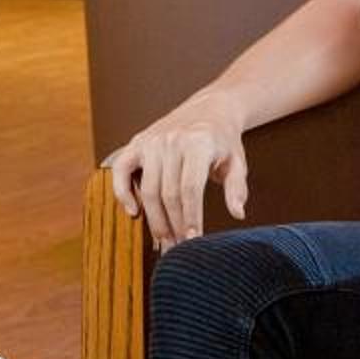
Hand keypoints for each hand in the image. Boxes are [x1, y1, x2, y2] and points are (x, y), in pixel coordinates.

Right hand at [103, 94, 250, 250]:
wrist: (208, 109)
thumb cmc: (223, 140)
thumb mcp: (237, 162)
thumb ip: (236, 188)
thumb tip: (237, 213)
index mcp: (198, 143)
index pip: (191, 189)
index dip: (190, 217)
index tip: (193, 240)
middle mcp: (172, 141)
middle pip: (168, 193)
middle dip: (173, 225)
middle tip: (178, 249)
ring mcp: (152, 141)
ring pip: (147, 188)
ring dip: (154, 219)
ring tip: (163, 240)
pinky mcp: (137, 143)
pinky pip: (122, 170)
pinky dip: (123, 192)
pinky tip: (133, 213)